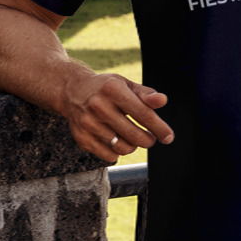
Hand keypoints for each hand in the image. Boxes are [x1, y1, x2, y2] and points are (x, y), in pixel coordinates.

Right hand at [58, 71, 173, 162]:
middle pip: (134, 135)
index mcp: (113, 89)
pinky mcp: (81, 138)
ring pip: (123, 148)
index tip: (168, 136)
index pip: (143, 114)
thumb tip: (162, 101)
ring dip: (133, 146)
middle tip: (150, 138)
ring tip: (132, 137)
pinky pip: (109, 156)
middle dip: (148, 140)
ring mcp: (88, 124)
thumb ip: (146, 94)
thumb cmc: (106, 88)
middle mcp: (98, 106)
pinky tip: (117, 141)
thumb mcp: (126, 84)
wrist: (72, 91)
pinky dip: (118, 152)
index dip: (159, 128)